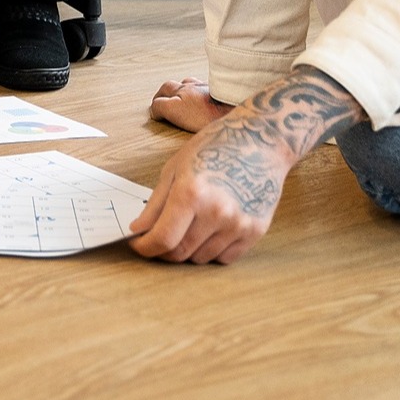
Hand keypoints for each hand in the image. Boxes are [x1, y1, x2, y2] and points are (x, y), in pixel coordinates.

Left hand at [131, 69, 363, 264]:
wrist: (261, 141)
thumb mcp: (175, 168)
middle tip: (158, 237)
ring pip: (201, 258)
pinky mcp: (256, 231)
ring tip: (188, 225)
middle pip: (180, 253)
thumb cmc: (214, 148)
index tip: (138, 245)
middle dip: (163, 250)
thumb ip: (155, 204)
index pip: (163, 239)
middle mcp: (217, 212)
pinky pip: (225, 258)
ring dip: (188, 249)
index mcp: (191, 193)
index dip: (145, 248)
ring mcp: (239, 224)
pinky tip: (209, 230)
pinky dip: (212, 250)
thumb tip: (138, 230)